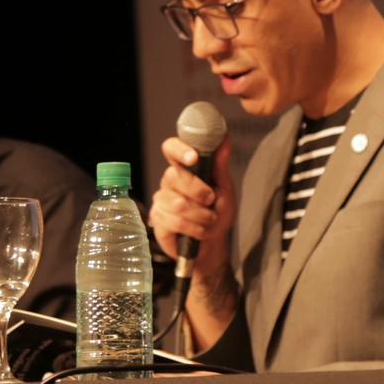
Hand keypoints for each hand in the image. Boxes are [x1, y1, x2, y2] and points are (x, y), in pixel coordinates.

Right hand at [149, 135, 235, 283]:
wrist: (212, 245)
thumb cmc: (218, 213)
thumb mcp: (225, 189)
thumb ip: (220, 166)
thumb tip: (225, 138)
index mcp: (184, 168)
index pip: (171, 148)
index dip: (179, 150)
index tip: (194, 158)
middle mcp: (169, 181)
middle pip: (175, 177)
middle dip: (200, 192)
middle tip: (212, 201)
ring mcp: (161, 200)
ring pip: (178, 203)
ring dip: (201, 215)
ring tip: (208, 220)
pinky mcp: (157, 219)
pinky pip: (174, 221)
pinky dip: (194, 228)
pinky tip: (198, 231)